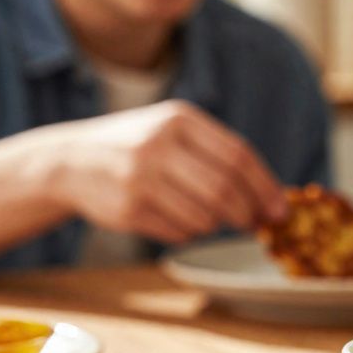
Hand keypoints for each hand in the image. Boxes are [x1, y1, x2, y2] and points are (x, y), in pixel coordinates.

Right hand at [44, 100, 286, 243]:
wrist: (71, 160)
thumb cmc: (141, 148)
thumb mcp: (176, 132)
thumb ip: (221, 156)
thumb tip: (272, 200)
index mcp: (179, 119)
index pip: (238, 155)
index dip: (265, 187)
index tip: (280, 210)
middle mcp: (157, 144)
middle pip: (225, 189)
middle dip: (247, 213)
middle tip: (254, 224)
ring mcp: (139, 177)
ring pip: (204, 216)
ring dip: (215, 224)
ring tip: (206, 216)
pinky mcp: (127, 208)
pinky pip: (179, 232)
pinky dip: (188, 232)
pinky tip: (176, 218)